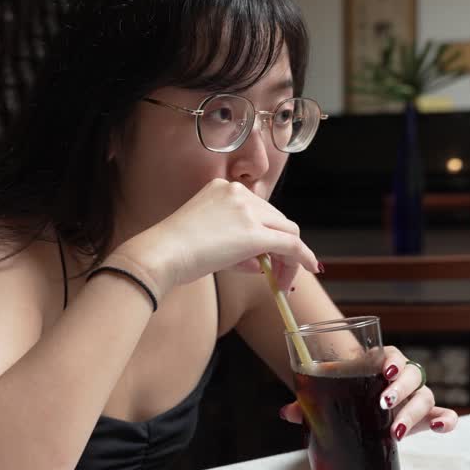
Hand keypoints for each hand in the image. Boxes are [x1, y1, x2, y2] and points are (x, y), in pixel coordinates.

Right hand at [121, 179, 319, 293]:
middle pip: (277, 219)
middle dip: (282, 246)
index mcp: (223, 188)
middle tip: (278, 272)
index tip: (268, 254)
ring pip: (287, 231)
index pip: (258, 210)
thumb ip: (236, 246)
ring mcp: (248, 211)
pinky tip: (309, 268)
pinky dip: (303, 257)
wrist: (161, 254)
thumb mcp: (207, 237)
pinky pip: (291, 245)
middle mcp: (238, 192)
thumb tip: (260, 262)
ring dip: (291, 256)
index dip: (268, 234)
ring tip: (282, 280)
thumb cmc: (172, 250)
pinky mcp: (255, 234)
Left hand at [278, 346, 459, 440]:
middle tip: (383, 403)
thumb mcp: (327, 396)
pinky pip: (443, 415)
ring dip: (414, 412)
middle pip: (412, 374)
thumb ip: (308, 402)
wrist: (357, 407)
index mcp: (379, 363)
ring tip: (396, 431)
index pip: (392, 354)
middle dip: (400, 389)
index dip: (391, 361)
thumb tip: (286, 412)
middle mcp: (401, 377)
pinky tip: (440, 428)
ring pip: (426, 396)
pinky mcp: (424, 418)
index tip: (383, 371)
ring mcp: (415, 397)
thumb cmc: (343, 394)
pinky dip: (446, 420)